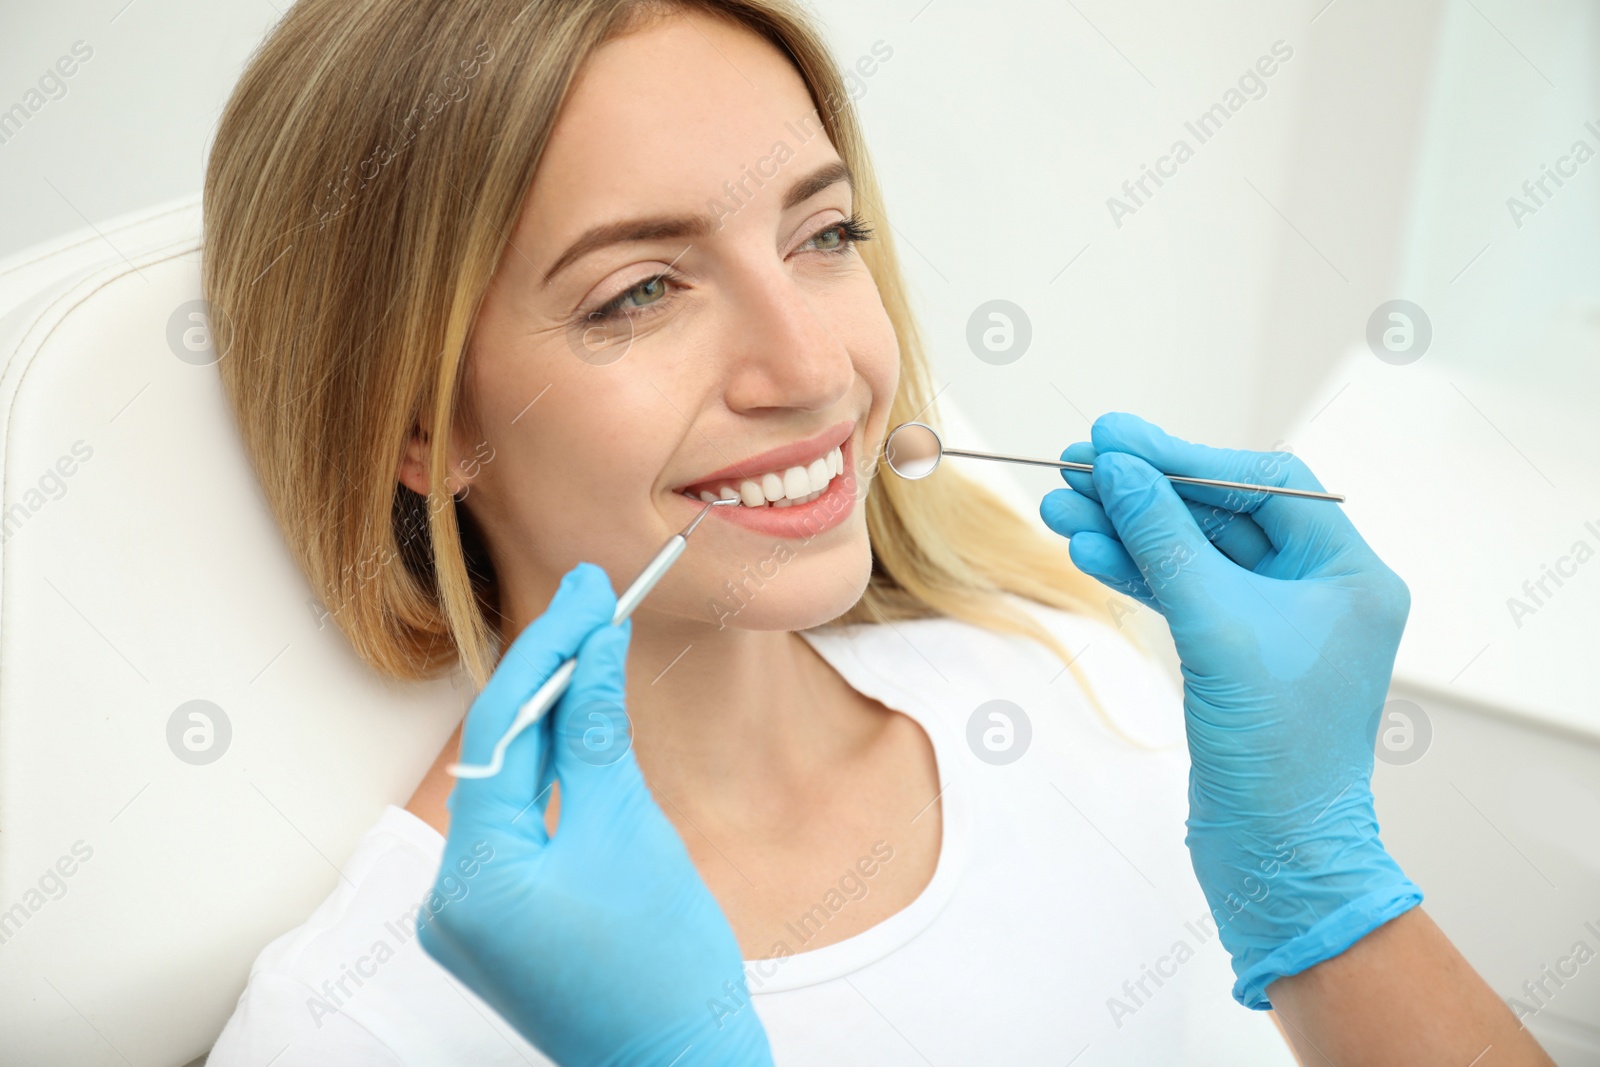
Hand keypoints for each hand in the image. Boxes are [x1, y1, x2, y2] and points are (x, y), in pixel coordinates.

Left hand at [415, 563, 772, 1064]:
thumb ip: (598, 729)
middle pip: (498, 758)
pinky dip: (550, 778)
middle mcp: (450, 900)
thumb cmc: (668, 963)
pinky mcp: (493, 924)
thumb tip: (594, 640)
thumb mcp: (633, 828)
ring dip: (550, 724)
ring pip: (507, 791)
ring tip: (592, 646)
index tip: (588, 589)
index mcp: (476, 880)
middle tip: (594, 602)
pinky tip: (579, 728)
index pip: (501, 731)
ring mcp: (465, 917)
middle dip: (548, 678)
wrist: (679, 1062)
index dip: (546, 647)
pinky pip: (516, 829)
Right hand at [1039, 413, 1421, 1009]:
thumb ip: (1166, 539)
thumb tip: (1119, 468)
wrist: (1277, 858)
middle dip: (1143, 492)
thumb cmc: (1278, 753)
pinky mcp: (1236, 657)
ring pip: (1191, 554)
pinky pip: (1181, 594)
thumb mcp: (1217, 627)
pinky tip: (1086, 549)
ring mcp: (1275, 625)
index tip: (1112, 438)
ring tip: (1057, 507)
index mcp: (1349, 572)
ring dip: (1125, 530)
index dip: (1182, 455)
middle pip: (1220, 512)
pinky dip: (1134, 571)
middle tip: (1073, 465)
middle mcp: (1319, 590)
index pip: (1263, 482)